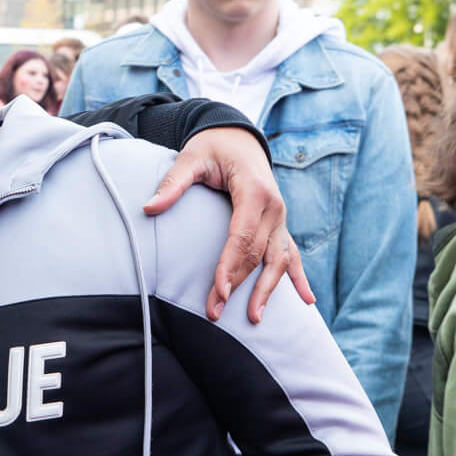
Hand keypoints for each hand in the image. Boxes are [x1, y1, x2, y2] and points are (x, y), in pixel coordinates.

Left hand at [144, 128, 314, 322]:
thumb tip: (149, 207)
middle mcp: (274, 207)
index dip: (230, 265)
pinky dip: (299, 278)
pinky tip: (307, 301)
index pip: (242, 236)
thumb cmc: (213, 148)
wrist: (238, 137)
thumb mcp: (191, 158)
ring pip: (279, 260)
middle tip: (214, 313)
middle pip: (257, 254)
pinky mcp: (280, 225)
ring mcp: (280, 218)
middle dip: (237, 285)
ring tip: (254, 318)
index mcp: (254, 191)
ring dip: (268, 290)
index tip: (218, 290)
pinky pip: (292, 254)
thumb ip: (173, 183)